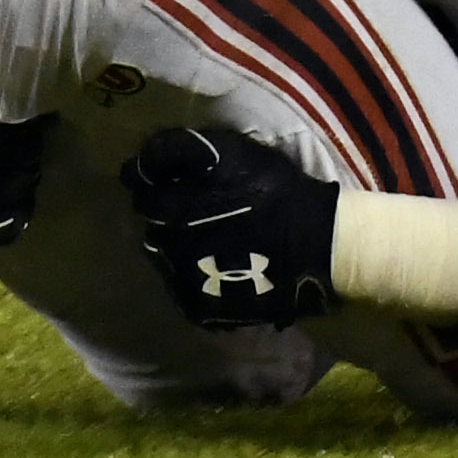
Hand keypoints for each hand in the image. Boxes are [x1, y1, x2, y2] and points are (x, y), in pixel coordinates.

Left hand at [121, 123, 339, 329]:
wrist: (319, 246)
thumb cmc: (277, 192)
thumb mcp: (232, 153)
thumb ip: (184, 150)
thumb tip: (145, 156)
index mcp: (173, 203)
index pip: (138, 183)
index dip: (148, 176)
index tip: (160, 177)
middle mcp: (168, 242)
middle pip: (148, 221)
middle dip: (161, 211)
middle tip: (186, 208)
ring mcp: (181, 278)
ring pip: (161, 256)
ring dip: (173, 245)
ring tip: (201, 240)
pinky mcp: (197, 306)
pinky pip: (178, 288)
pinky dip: (188, 277)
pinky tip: (210, 269)